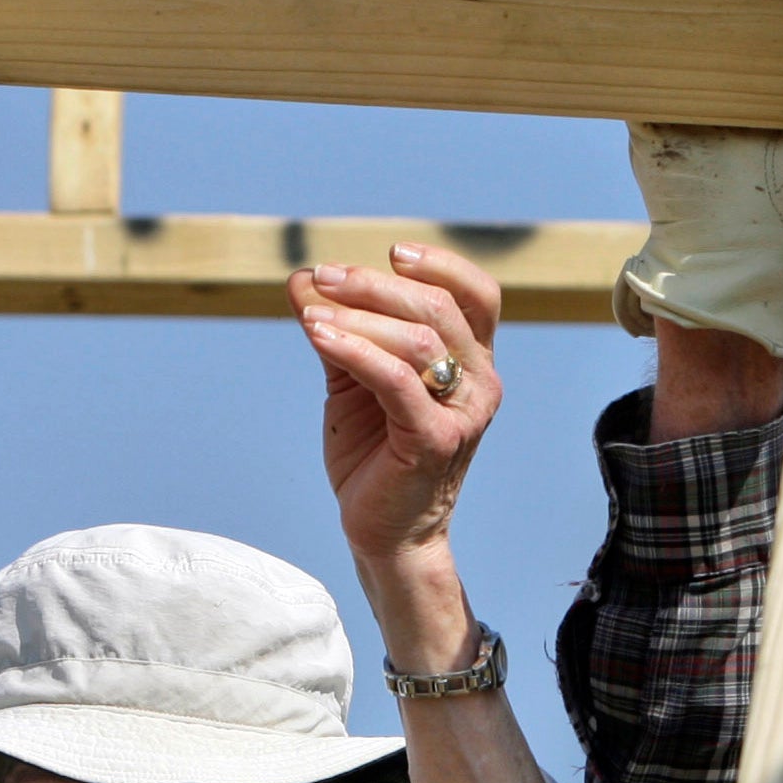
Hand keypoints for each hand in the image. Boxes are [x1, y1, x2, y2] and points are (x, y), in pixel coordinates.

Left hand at [291, 245, 503, 564]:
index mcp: (472, 362)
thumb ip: (337, 329)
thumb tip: (301, 277)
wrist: (385, 530)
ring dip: (357, 318)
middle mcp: (480, 383)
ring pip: (418, 341)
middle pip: (439, 309)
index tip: (392, 253)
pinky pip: (396, 381)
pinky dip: (354, 351)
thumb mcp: (354, 379)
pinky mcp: (437, 440)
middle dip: (375, 286)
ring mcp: (464, 413)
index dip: (441, 265)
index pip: (477, 295)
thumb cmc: (376, 454)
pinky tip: (318, 337)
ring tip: (310, 315)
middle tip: (324, 277)